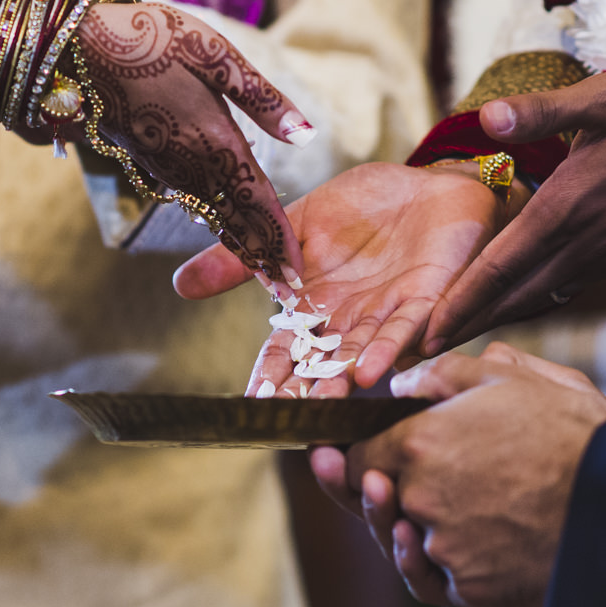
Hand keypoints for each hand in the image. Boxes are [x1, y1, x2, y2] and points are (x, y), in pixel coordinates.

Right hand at [76, 1, 310, 283]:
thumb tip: (306, 134)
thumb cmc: (147, 39)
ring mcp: (166, 167)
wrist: (69, 51)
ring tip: (265, 272)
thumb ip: (261, 97)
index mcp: (214, 139)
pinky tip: (226, 231)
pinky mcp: (149, 162)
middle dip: (263, 255)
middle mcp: (190, 164)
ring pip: (212, 214)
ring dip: (240, 244)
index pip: (256, 200)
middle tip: (288, 291)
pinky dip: (215, 222)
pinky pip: (192, 200)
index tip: (296, 273)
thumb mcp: (213, 53)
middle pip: (236, 219)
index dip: (278, 238)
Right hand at [175, 161, 520, 396]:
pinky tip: (368, 372)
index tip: (247, 407)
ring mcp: (387, 315)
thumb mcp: (291, 224)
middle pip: (321, 367)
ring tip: (322, 407)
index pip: (284, 353)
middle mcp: (349, 323)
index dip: (268, 379)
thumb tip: (180, 285)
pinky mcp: (425, 299)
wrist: (425, 183)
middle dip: (304, 394)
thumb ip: (243, 256)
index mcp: (315, 308)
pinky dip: (386, 350)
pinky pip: (404, 329)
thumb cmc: (364, 206)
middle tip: (285, 423)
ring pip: (360, 357)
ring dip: (341, 383)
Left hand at [342, 342, 605, 606]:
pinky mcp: (471, 586)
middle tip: (344, 472)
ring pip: (404, 537)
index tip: (339, 450)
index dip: (350, 450)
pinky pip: (430, 579)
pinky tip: (414, 543)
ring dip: (398, 522)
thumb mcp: (513, 378)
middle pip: (373, 496)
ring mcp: (444, 545)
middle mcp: (421, 496)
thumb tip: (404, 381)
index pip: (360, 451)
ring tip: (393, 502)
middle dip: (364, 485)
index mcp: (420, 441)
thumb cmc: (575, 434)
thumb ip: (448, 374)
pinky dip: (419, 564)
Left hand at [421, 65, 605, 353]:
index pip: (501, 268)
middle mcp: (589, 242)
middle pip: (517, 296)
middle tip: (425, 355)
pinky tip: (527, 297)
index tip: (424, 334)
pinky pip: (576, 284)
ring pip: (547, 295)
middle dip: (470, 326)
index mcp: (569, 208)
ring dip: (504, 316)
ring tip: (465, 333)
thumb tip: (485, 117)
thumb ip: (540, 111)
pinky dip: (543, 297)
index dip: (460, 304)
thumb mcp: (603, 96)